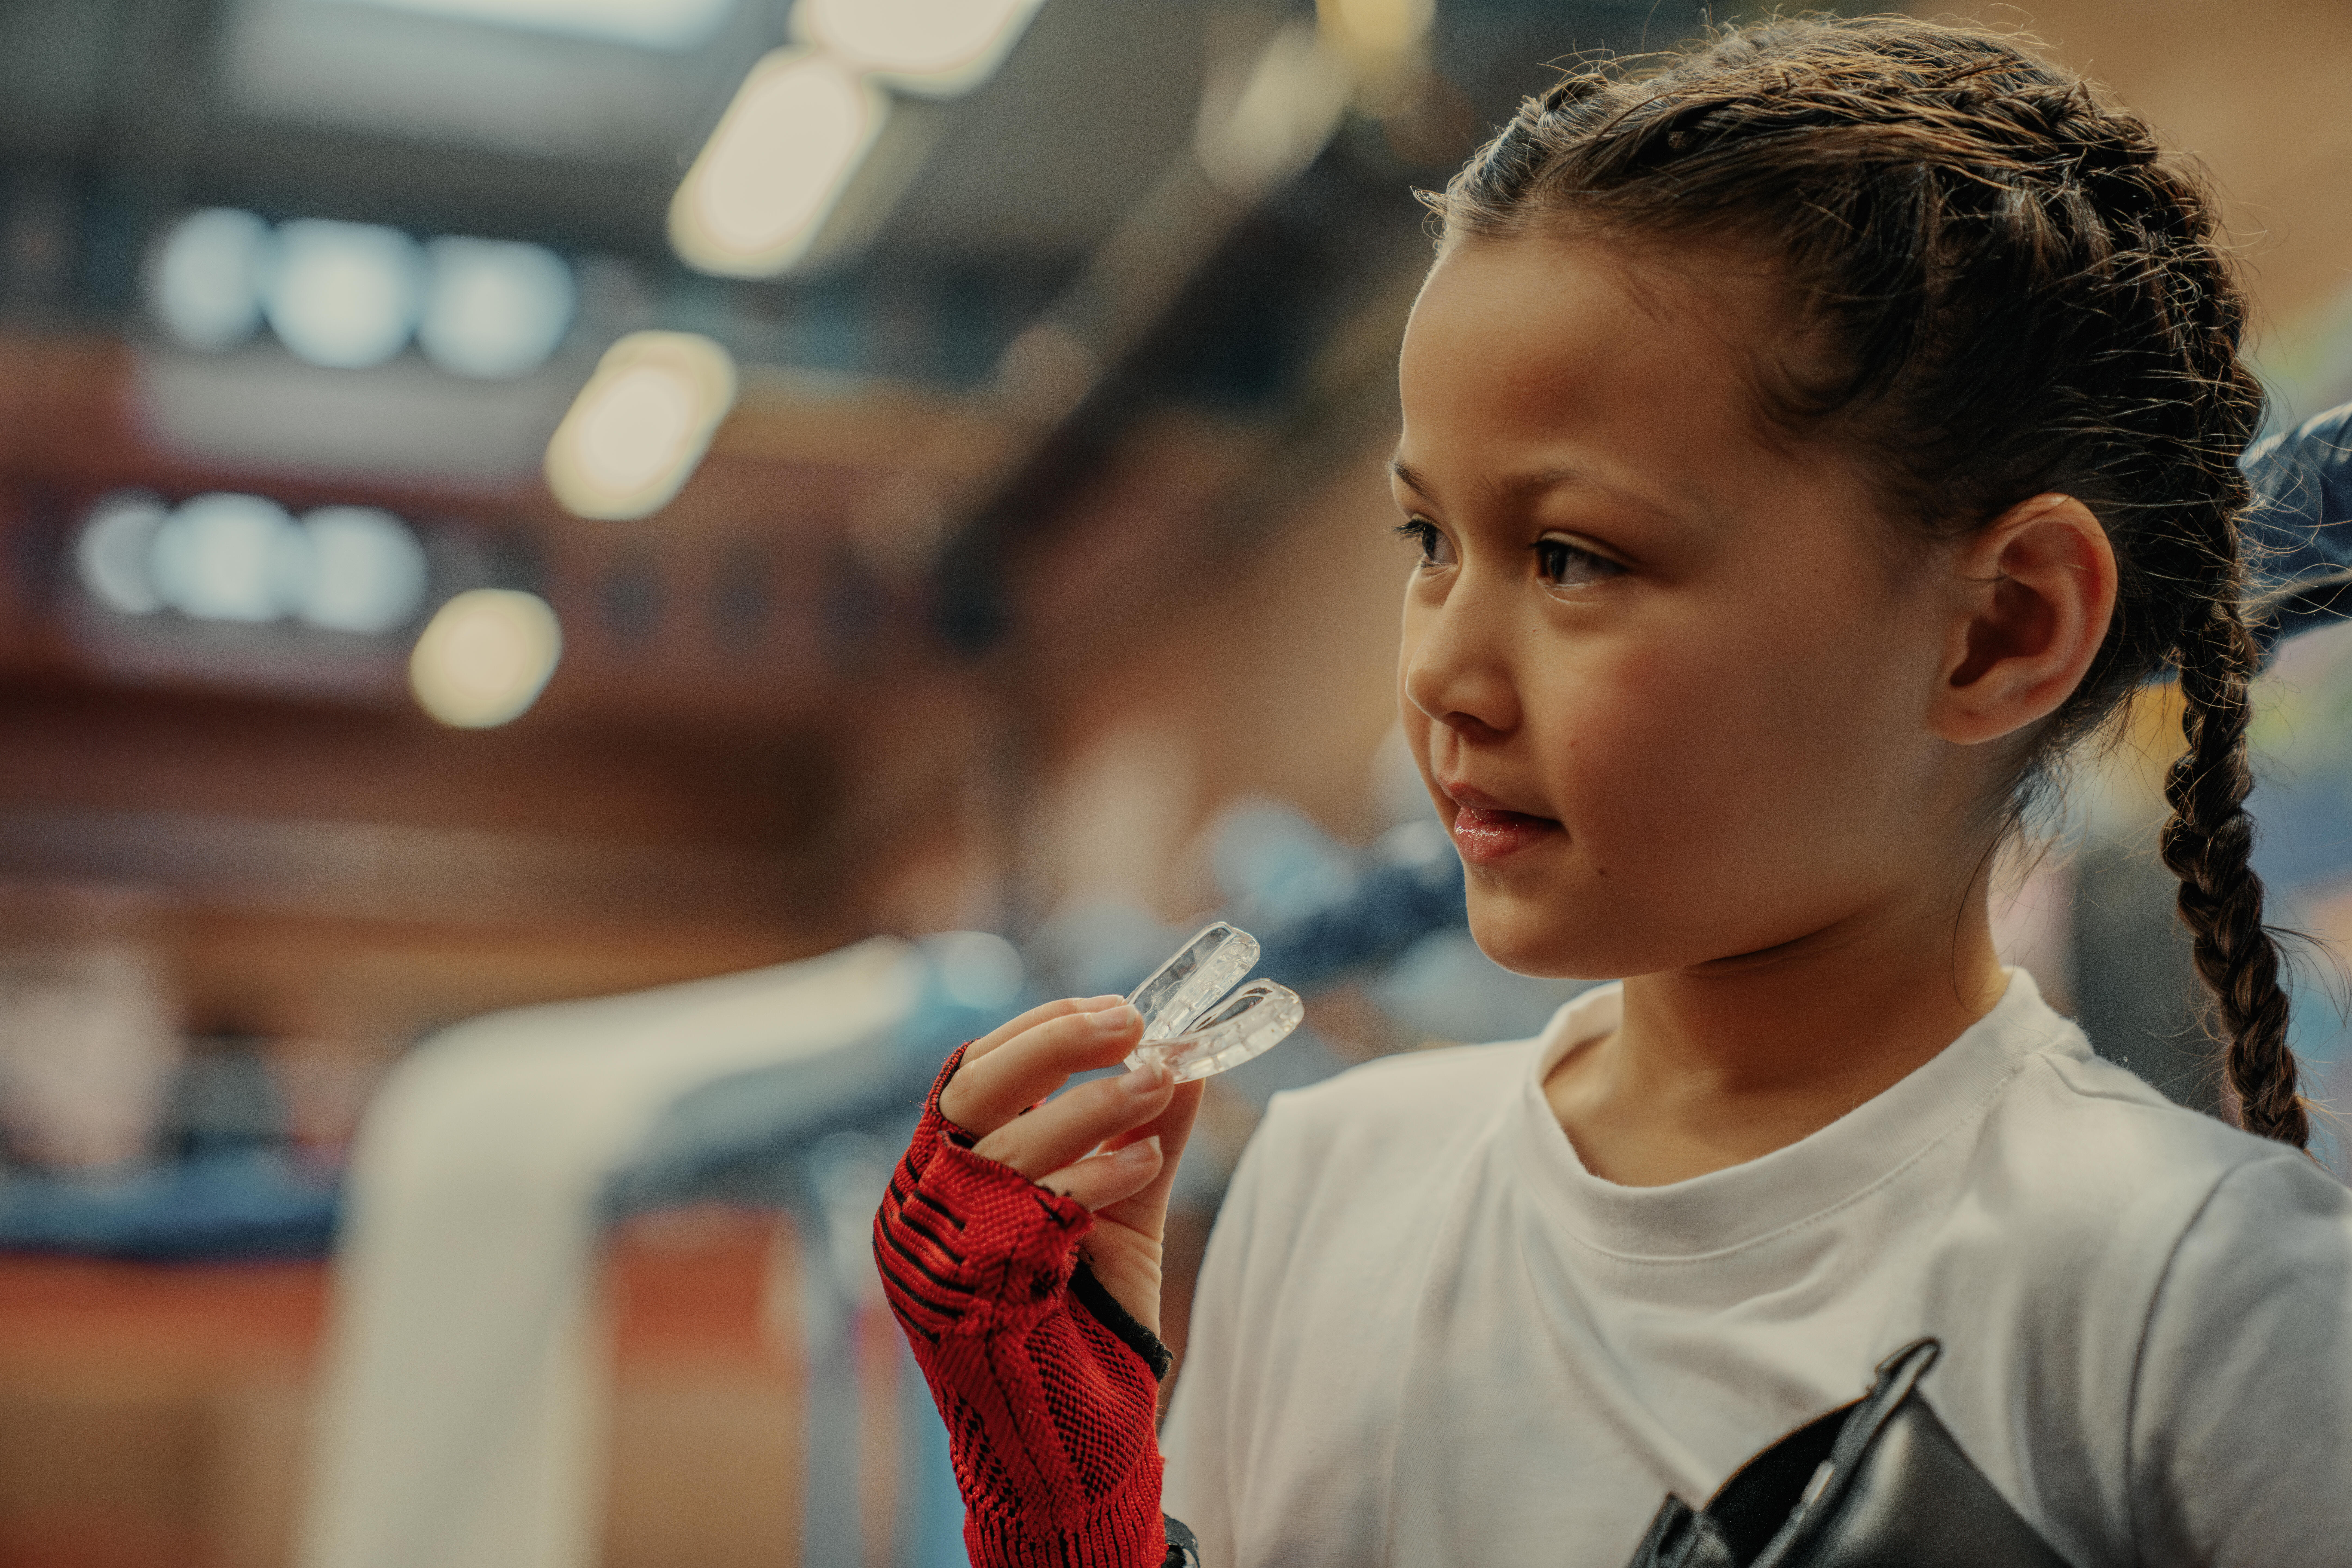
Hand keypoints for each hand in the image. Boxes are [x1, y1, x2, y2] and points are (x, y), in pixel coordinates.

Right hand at [940, 995, 1205, 1335]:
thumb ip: (1147, 1132)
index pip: (974, 1075)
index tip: (1116, 1010)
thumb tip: (1192, 1057)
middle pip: (973, 1094)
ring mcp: (945, 1249)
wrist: (1074, 1435)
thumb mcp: (1124, 1206)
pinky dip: (1098, 1173)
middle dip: (1055, 1048)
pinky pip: (1037, 1209)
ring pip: (1009, 1148)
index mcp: (946, 1175)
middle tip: (1131, 1024)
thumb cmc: (1089, 1316)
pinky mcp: (977, 1290)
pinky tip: (1144, 1162)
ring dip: (1095, 1106)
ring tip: (1160, 1084)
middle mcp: (928, 1206)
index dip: (1042, 1031)